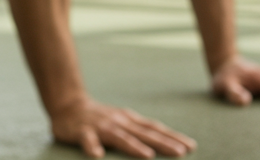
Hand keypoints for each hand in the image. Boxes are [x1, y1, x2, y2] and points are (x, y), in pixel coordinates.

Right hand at [50, 97, 196, 157]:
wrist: (68, 104)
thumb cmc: (100, 118)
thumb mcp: (123, 121)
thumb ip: (140, 131)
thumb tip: (168, 143)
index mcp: (129, 120)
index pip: (154, 129)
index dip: (172, 137)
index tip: (191, 146)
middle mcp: (118, 122)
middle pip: (143, 134)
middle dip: (162, 143)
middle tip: (181, 152)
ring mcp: (100, 126)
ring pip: (119, 137)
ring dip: (133, 146)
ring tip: (148, 156)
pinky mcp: (81, 131)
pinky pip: (87, 140)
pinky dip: (92, 148)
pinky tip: (98, 156)